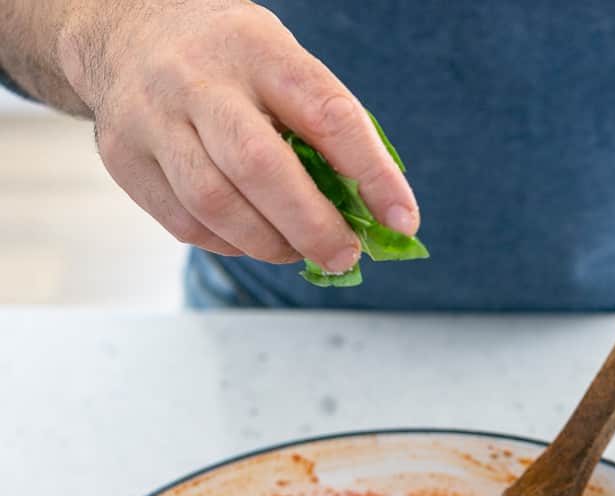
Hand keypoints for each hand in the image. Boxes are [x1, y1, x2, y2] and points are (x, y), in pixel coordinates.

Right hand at [57, 0, 418, 267]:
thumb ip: (323, 128)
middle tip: (344, 256)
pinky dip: (231, 245)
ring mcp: (152, 120)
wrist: (126, 33)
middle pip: (258, 166)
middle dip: (312, 225)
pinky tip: (251, 239)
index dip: (370, 172)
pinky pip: (187, 225)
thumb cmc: (228, 61)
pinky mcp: (126, 160)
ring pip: (215, 205)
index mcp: (256, 48)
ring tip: (298, 251)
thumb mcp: (280, 63)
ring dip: (270, 244)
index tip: (401, 219)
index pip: (325, 112)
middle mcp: (197, 79)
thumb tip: (374, 213)